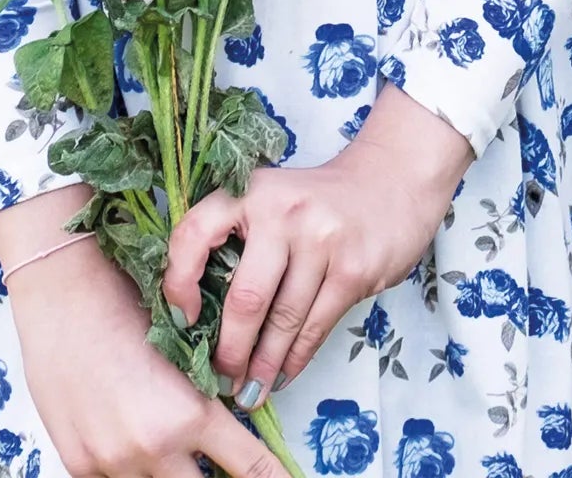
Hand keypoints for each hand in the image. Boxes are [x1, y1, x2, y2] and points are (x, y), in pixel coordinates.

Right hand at [4, 220, 283, 477]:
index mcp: (191, 414)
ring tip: (171, 444)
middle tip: (218, 459)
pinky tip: (129, 441)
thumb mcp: (183, 350)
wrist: (64, 295)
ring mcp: (113, 463)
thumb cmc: (129, 304)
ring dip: (173, 470)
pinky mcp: (80, 465)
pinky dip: (131, 468)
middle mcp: (154, 448)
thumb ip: (204, 395)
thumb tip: (228, 419)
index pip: (249, 467)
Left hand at [163, 86, 472, 404]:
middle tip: (220, 379)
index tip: (182, 320)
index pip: (196, 233)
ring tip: (250, 391)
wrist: (393, 180)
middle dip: (230, 350)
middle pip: (246, 298)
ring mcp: (323, 240)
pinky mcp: (354, 268)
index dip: (178, 282)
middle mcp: (284, 211)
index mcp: (252, 191)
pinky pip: (315, 326)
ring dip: (263, 366)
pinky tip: (283, 375)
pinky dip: (295, 359)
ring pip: (283, 321)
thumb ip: (239, 240)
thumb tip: (200, 316)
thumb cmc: (317, 201)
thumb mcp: (272, 200)